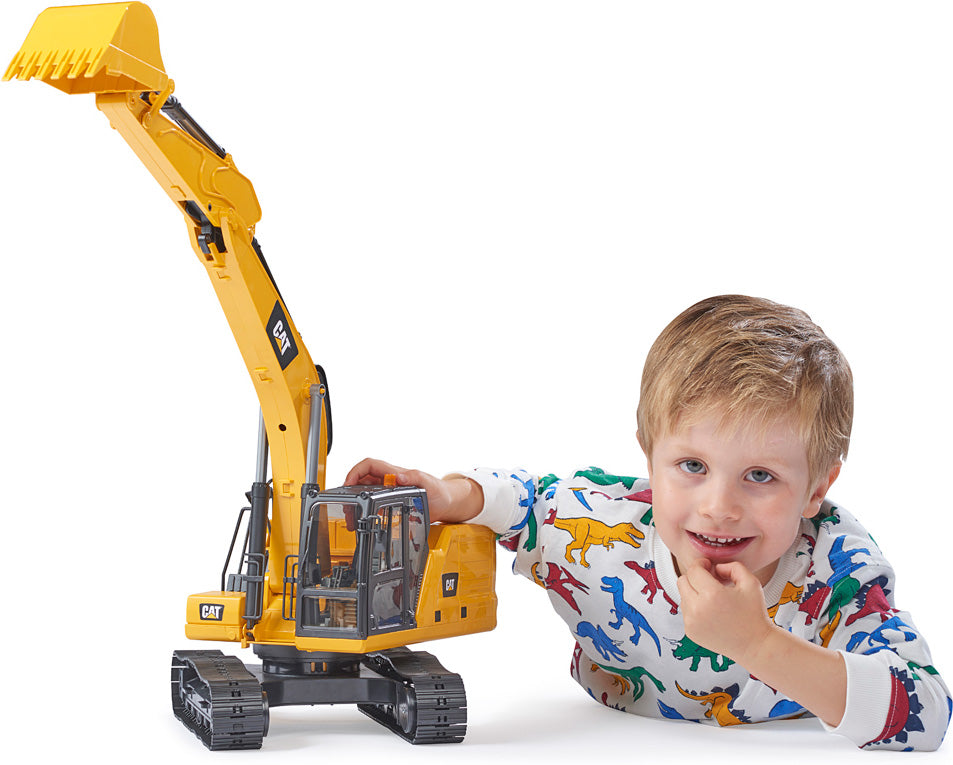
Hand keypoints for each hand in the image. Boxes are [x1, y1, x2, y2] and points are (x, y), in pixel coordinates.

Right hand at [344, 457, 482, 522]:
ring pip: (364, 492)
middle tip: (347, 507)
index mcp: (395, 473)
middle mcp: (389, 481)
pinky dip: (364, 511)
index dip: (354, 472)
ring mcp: (389, 492)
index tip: (347, 484)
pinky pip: (373, 504)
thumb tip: (399, 476)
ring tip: (351, 518)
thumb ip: (414, 478)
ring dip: (355, 503)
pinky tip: (363, 521)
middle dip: (349, 491)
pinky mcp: (392, 503)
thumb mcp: (428, 483)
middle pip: (361, 480)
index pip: (369, 465)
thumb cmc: (440, 492)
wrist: (448, 504)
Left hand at [676, 559, 773, 663]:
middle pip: (682, 581)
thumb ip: (732, 566)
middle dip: (695, 577)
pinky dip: (695, 608)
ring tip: (714, 598)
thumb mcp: (751, 582)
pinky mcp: (690, 632)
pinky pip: (686, 611)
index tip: (707, 565)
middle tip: (710, 581)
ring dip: (694, 592)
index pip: (694, 570)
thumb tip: (715, 568)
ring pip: (683, 596)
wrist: (756, 645)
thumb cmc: (754, 615)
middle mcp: (697, 609)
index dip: (701, 564)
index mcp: (712, 595)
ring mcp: (691, 622)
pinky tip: (711, 611)